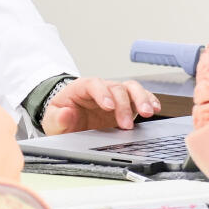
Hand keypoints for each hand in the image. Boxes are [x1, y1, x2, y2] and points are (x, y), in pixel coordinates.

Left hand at [42, 78, 160, 133]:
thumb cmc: (61, 119)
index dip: (102, 93)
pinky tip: (155, 108)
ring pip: (131, 88)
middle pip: (116, 87)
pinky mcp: (126, 104)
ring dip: (141, 98)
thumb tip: (65, 113)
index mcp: (81, 89)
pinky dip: (149, 100)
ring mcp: (115, 96)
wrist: (69, 123)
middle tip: (126, 124)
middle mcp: (101, 89)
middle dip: (123, 105)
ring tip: (148, 112)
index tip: (108, 107)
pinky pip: (140, 97)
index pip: (93, 84)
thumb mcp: (52, 121)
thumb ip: (58, 118)